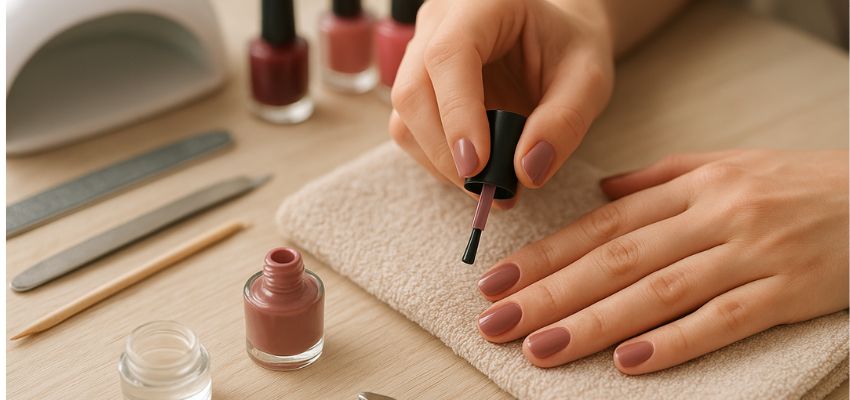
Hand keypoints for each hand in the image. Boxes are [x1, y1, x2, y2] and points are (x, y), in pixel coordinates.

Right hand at [389, 0, 614, 206]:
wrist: (552, 39)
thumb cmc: (568, 50)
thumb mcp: (589, 80)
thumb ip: (564, 122)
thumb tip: (527, 173)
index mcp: (481, 5)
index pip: (449, 56)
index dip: (456, 113)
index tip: (476, 165)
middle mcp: (438, 24)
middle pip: (413, 90)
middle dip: (445, 150)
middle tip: (486, 190)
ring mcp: (419, 54)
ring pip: (404, 116)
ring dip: (439, 161)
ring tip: (488, 184)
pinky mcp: (416, 86)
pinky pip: (410, 130)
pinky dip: (438, 160)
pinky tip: (474, 169)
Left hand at [475, 149, 848, 373]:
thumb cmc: (797, 184)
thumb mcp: (726, 165)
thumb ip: (660, 179)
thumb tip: (603, 192)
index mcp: (692, 188)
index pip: (603, 225)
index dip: (547, 254)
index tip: (498, 280)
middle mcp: (713, 216)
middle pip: (617, 260)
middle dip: (551, 293)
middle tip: (496, 321)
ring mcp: (750, 254)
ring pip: (658, 291)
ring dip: (593, 322)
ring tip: (541, 346)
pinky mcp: (787, 291)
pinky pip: (723, 320)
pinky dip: (675, 341)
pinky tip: (628, 362)